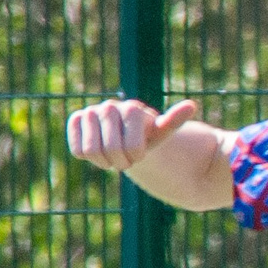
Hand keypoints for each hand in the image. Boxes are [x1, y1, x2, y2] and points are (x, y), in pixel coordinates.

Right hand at [67, 98, 198, 172]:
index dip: (136, 157)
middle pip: (110, 150)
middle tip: (126, 157)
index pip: (131, 148)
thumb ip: (173, 121)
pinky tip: (98, 151)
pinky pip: (77, 150)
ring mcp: (90, 111)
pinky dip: (89, 157)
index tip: (140, 152)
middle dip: (120, 161)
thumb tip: (192, 105)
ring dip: (104, 162)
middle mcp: (109, 106)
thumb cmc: (147, 136)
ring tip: (113, 155)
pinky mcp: (75, 119)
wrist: (125, 134)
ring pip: (91, 151)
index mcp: (132, 109)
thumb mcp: (162, 132)